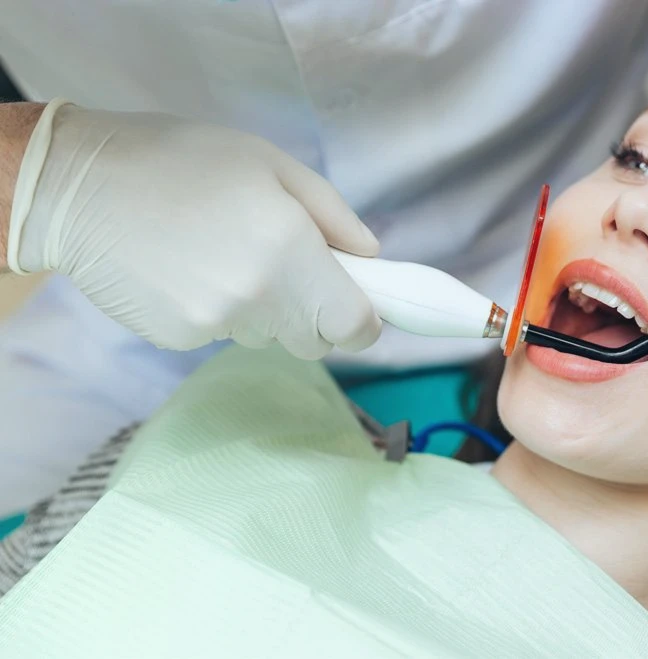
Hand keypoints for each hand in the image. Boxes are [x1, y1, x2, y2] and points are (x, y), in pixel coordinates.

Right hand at [7, 99, 380, 359]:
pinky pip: (224, 335)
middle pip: (315, 340)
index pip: (355, 327)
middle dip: (317, 313)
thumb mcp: (271, 165)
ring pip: (268, 336)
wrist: (77, 186)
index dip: (366, 321)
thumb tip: (371, 258)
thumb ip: (333, 216)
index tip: (362, 304)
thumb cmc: (181, 160)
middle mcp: (257, 299)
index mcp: (290, 252)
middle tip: (292, 268)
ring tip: (228, 255)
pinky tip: (193, 269)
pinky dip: (222, 312)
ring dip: (267, 309)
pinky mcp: (180, 338)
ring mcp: (215, 325)